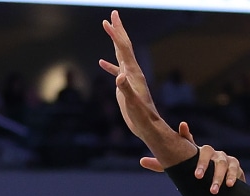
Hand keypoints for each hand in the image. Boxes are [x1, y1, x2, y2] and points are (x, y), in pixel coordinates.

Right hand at [98, 11, 194, 165]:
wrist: (148, 127)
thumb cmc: (141, 117)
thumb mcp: (131, 103)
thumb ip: (125, 89)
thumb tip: (118, 76)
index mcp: (132, 72)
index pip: (124, 48)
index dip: (117, 33)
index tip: (110, 19)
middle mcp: (132, 72)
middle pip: (124, 46)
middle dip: (118, 30)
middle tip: (112, 14)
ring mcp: (129, 78)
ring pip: (120, 55)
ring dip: (114, 41)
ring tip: (107, 28)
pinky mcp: (125, 86)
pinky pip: (116, 70)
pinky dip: (109, 65)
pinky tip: (101, 62)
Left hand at [139, 122, 244, 192]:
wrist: (217, 185)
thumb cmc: (194, 175)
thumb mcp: (178, 170)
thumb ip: (162, 165)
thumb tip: (142, 160)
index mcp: (197, 151)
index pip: (190, 141)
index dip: (185, 133)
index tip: (182, 126)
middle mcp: (211, 152)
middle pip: (207, 153)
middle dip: (203, 164)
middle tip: (197, 177)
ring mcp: (225, 158)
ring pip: (222, 163)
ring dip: (218, 176)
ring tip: (213, 189)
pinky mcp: (236, 167)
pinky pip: (234, 169)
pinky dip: (232, 177)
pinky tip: (229, 185)